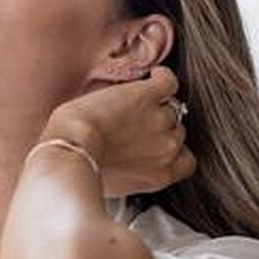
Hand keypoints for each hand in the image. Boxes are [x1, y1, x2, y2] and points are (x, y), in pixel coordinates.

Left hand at [43, 66, 194, 198]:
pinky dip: (162, 76)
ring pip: (171, 108)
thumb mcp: (116, 182)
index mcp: (160, 175)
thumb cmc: (82, 166)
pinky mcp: (148, 96)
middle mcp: (166, 149)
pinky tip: (153, 76)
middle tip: (134, 123)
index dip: (174, 151)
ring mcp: (160, 120)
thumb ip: (135, 172)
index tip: (159, 145)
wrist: (73, 149)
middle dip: (156, 128)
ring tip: (136, 103)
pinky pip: (169, 81)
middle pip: (176, 132)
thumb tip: (128, 163)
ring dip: (155, 104)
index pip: (186, 162)